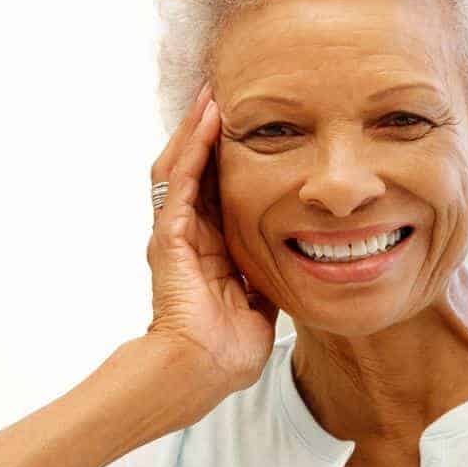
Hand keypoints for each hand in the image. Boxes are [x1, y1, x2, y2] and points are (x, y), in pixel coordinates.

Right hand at [145, 81, 278, 408]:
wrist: (201, 371)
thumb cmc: (227, 349)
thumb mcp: (259, 302)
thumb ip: (269, 277)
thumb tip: (298, 263)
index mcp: (208, 249)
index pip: (217, 190)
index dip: (228, 159)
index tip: (249, 129)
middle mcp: (186, 235)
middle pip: (195, 170)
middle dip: (208, 132)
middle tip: (224, 95)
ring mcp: (174, 234)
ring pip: (181, 167)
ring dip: (196, 130)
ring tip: (212, 96)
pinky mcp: (168, 238)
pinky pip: (179, 184)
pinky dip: (192, 151)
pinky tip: (205, 124)